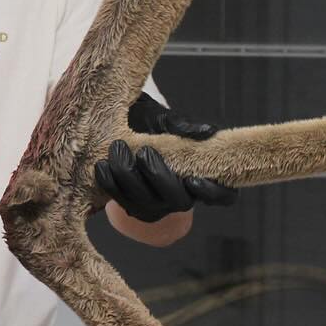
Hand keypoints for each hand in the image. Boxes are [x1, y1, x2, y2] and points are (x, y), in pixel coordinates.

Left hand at [93, 92, 237, 222]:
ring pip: (147, 204)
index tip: (193, 179)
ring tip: (117, 150)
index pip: (223, 196)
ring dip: (130, 179)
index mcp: (202, 175)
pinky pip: (121, 202)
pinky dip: (110, 184)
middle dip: (160, 178)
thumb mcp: (164, 119)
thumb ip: (183, 125)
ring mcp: (157, 205)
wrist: (120, 124)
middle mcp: (181, 195)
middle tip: (144, 153)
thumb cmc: (150, 122)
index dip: (214, 193)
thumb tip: (206, 130)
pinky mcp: (131, 206)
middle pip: (179, 202)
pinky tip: (101, 166)